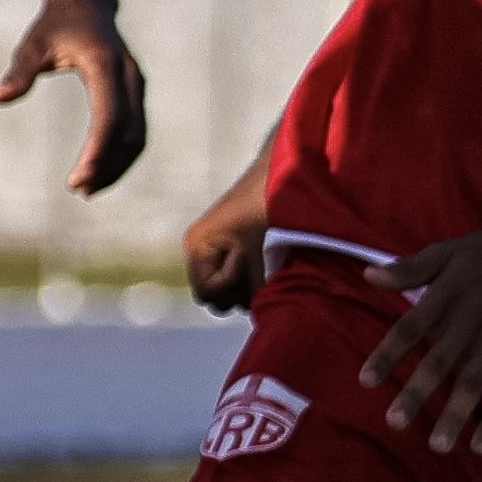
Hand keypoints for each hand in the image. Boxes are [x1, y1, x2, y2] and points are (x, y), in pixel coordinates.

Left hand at [0, 0, 146, 193]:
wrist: (86, 2)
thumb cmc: (56, 24)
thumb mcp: (33, 44)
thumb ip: (19, 72)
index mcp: (106, 65)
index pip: (108, 116)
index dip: (97, 150)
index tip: (79, 178)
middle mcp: (129, 77)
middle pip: (127, 132)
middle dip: (107, 165)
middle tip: (78, 190)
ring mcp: (136, 86)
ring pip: (136, 136)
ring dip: (116, 166)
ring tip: (87, 190)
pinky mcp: (135, 94)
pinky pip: (135, 131)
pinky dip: (121, 156)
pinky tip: (98, 173)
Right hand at [181, 188, 268, 313]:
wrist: (283, 172)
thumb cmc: (268, 207)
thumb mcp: (261, 250)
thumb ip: (255, 283)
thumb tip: (258, 308)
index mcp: (197, 247)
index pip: (206, 293)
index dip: (229, 284)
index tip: (245, 257)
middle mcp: (200, 251)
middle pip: (214, 297)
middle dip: (238, 291)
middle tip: (259, 264)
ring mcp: (215, 250)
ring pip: (227, 290)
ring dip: (248, 285)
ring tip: (266, 260)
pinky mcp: (232, 248)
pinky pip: (237, 277)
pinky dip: (253, 276)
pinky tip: (268, 260)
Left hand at [360, 217, 481, 455]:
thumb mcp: (449, 251)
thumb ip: (410, 269)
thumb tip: (369, 275)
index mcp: (447, 296)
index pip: (410, 328)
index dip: (388, 355)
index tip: (365, 381)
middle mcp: (471, 322)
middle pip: (440, 361)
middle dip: (417, 393)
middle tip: (394, 422)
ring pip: (474, 383)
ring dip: (456, 415)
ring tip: (437, 445)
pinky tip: (480, 445)